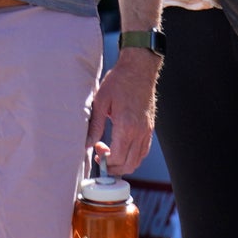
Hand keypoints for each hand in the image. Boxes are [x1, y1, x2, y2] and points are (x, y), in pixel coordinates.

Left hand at [86, 44, 158, 172]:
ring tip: (110, 154)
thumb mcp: (101, 101)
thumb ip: (94, 125)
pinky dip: (133, 157)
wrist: (139, 69)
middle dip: (113, 167)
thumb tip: (87, 143)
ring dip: (123, 164)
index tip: (96, 153)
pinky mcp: (150, 129)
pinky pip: (143, 151)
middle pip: (129, 164)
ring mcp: (147, 131)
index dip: (105, 161)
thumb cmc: (119, 82)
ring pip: (138, 160)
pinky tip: (122, 149)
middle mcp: (139, 132)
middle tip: (101, 157)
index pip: (118, 157)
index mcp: (126, 126)